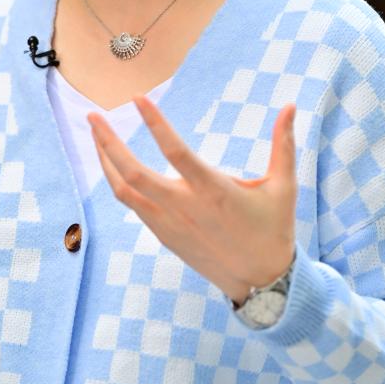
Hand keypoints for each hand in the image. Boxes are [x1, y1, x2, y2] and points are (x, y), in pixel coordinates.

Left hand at [87, 97, 296, 303]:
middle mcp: (185, 207)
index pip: (176, 151)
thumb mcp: (284, 187)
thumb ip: (284, 144)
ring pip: (124, 190)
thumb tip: (292, 106)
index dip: (155, 124)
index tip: (138, 98)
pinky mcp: (164, 235)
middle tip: (92, 116)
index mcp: (213, 191)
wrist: (263, 285)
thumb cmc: (273, 230)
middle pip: (133, 173)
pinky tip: (113, 164)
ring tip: (96, 135)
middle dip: (108, 143)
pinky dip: (117, 181)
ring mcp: (170, 223)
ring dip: (105, 161)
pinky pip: (132, 204)